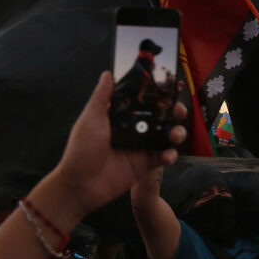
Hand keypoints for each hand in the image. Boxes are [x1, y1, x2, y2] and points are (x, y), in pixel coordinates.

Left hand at [50, 72, 186, 217]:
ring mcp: (140, 147)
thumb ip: (101, 96)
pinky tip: (168, 154)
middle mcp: (133, 129)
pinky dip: (170, 155)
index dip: (158, 94)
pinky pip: (163, 157)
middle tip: (179, 110)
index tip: (172, 85)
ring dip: (176, 132)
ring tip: (175, 134)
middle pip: (159, 116)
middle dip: (173, 111)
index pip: (143, 100)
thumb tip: (107, 73)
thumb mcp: (90, 119)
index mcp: (120, 116)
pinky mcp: (144, 165)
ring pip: (165, 135)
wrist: (80, 185)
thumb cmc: (80, 150)